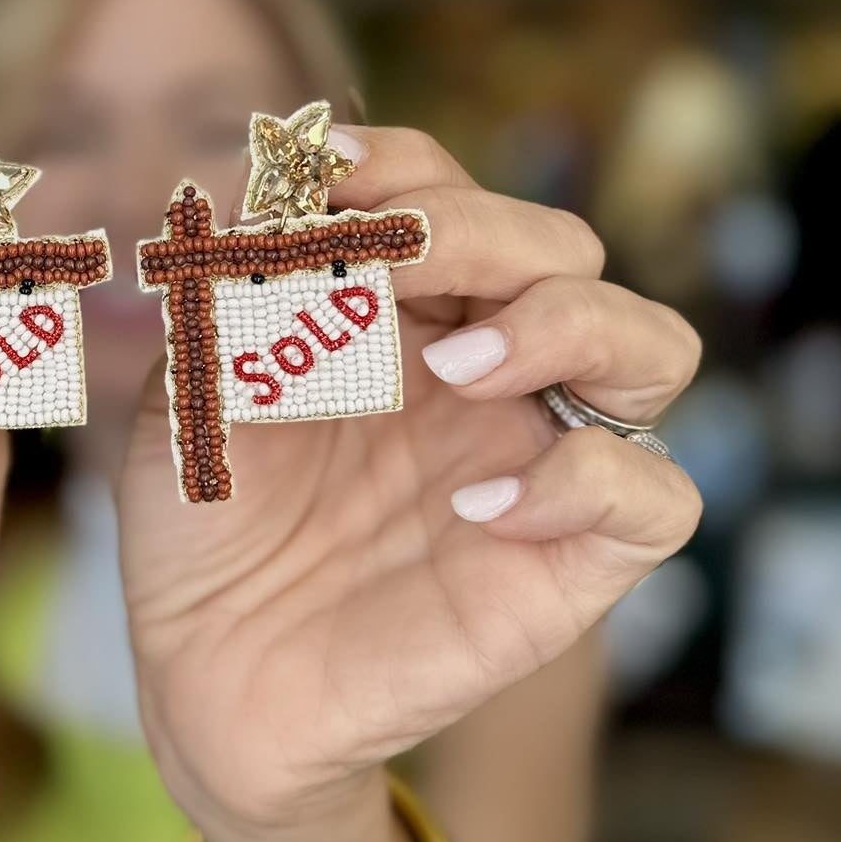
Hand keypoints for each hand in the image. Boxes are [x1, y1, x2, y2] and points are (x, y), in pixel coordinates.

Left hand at [119, 126, 701, 841]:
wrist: (208, 674)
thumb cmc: (203, 524)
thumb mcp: (188, 393)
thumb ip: (229, 299)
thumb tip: (279, 204)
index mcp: (400, 314)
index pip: (450, 193)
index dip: (403, 167)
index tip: (321, 181)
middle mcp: (482, 371)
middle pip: (557, 248)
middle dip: (473, 230)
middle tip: (380, 266)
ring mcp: (532, 459)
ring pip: (650, 347)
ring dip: (564, 324)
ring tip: (456, 365)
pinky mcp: (566, 562)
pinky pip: (652, 498)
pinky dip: (584, 480)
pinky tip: (469, 511)